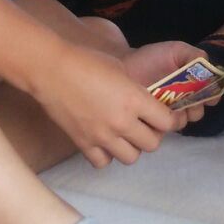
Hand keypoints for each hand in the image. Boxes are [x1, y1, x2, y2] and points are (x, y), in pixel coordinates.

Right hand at [29, 41, 181, 167]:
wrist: (51, 69)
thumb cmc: (86, 61)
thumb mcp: (120, 68)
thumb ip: (136, 89)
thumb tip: (147, 101)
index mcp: (134, 99)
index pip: (167, 122)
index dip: (171, 120)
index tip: (168, 117)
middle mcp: (122, 122)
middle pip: (152, 144)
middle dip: (153, 135)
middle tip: (145, 125)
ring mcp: (102, 136)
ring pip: (131, 158)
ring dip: (131, 147)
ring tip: (124, 135)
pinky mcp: (83, 144)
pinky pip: (103, 162)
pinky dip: (106, 155)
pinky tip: (103, 141)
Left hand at [119, 40, 210, 127]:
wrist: (124, 65)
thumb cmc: (152, 58)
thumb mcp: (177, 51)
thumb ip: (196, 56)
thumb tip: (211, 72)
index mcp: (193, 86)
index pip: (211, 96)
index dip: (210, 96)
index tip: (204, 94)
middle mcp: (184, 102)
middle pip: (198, 113)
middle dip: (194, 108)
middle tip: (186, 101)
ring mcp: (168, 114)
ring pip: (182, 122)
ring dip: (179, 116)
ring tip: (169, 104)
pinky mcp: (153, 122)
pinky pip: (163, 129)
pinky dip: (163, 122)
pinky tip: (156, 110)